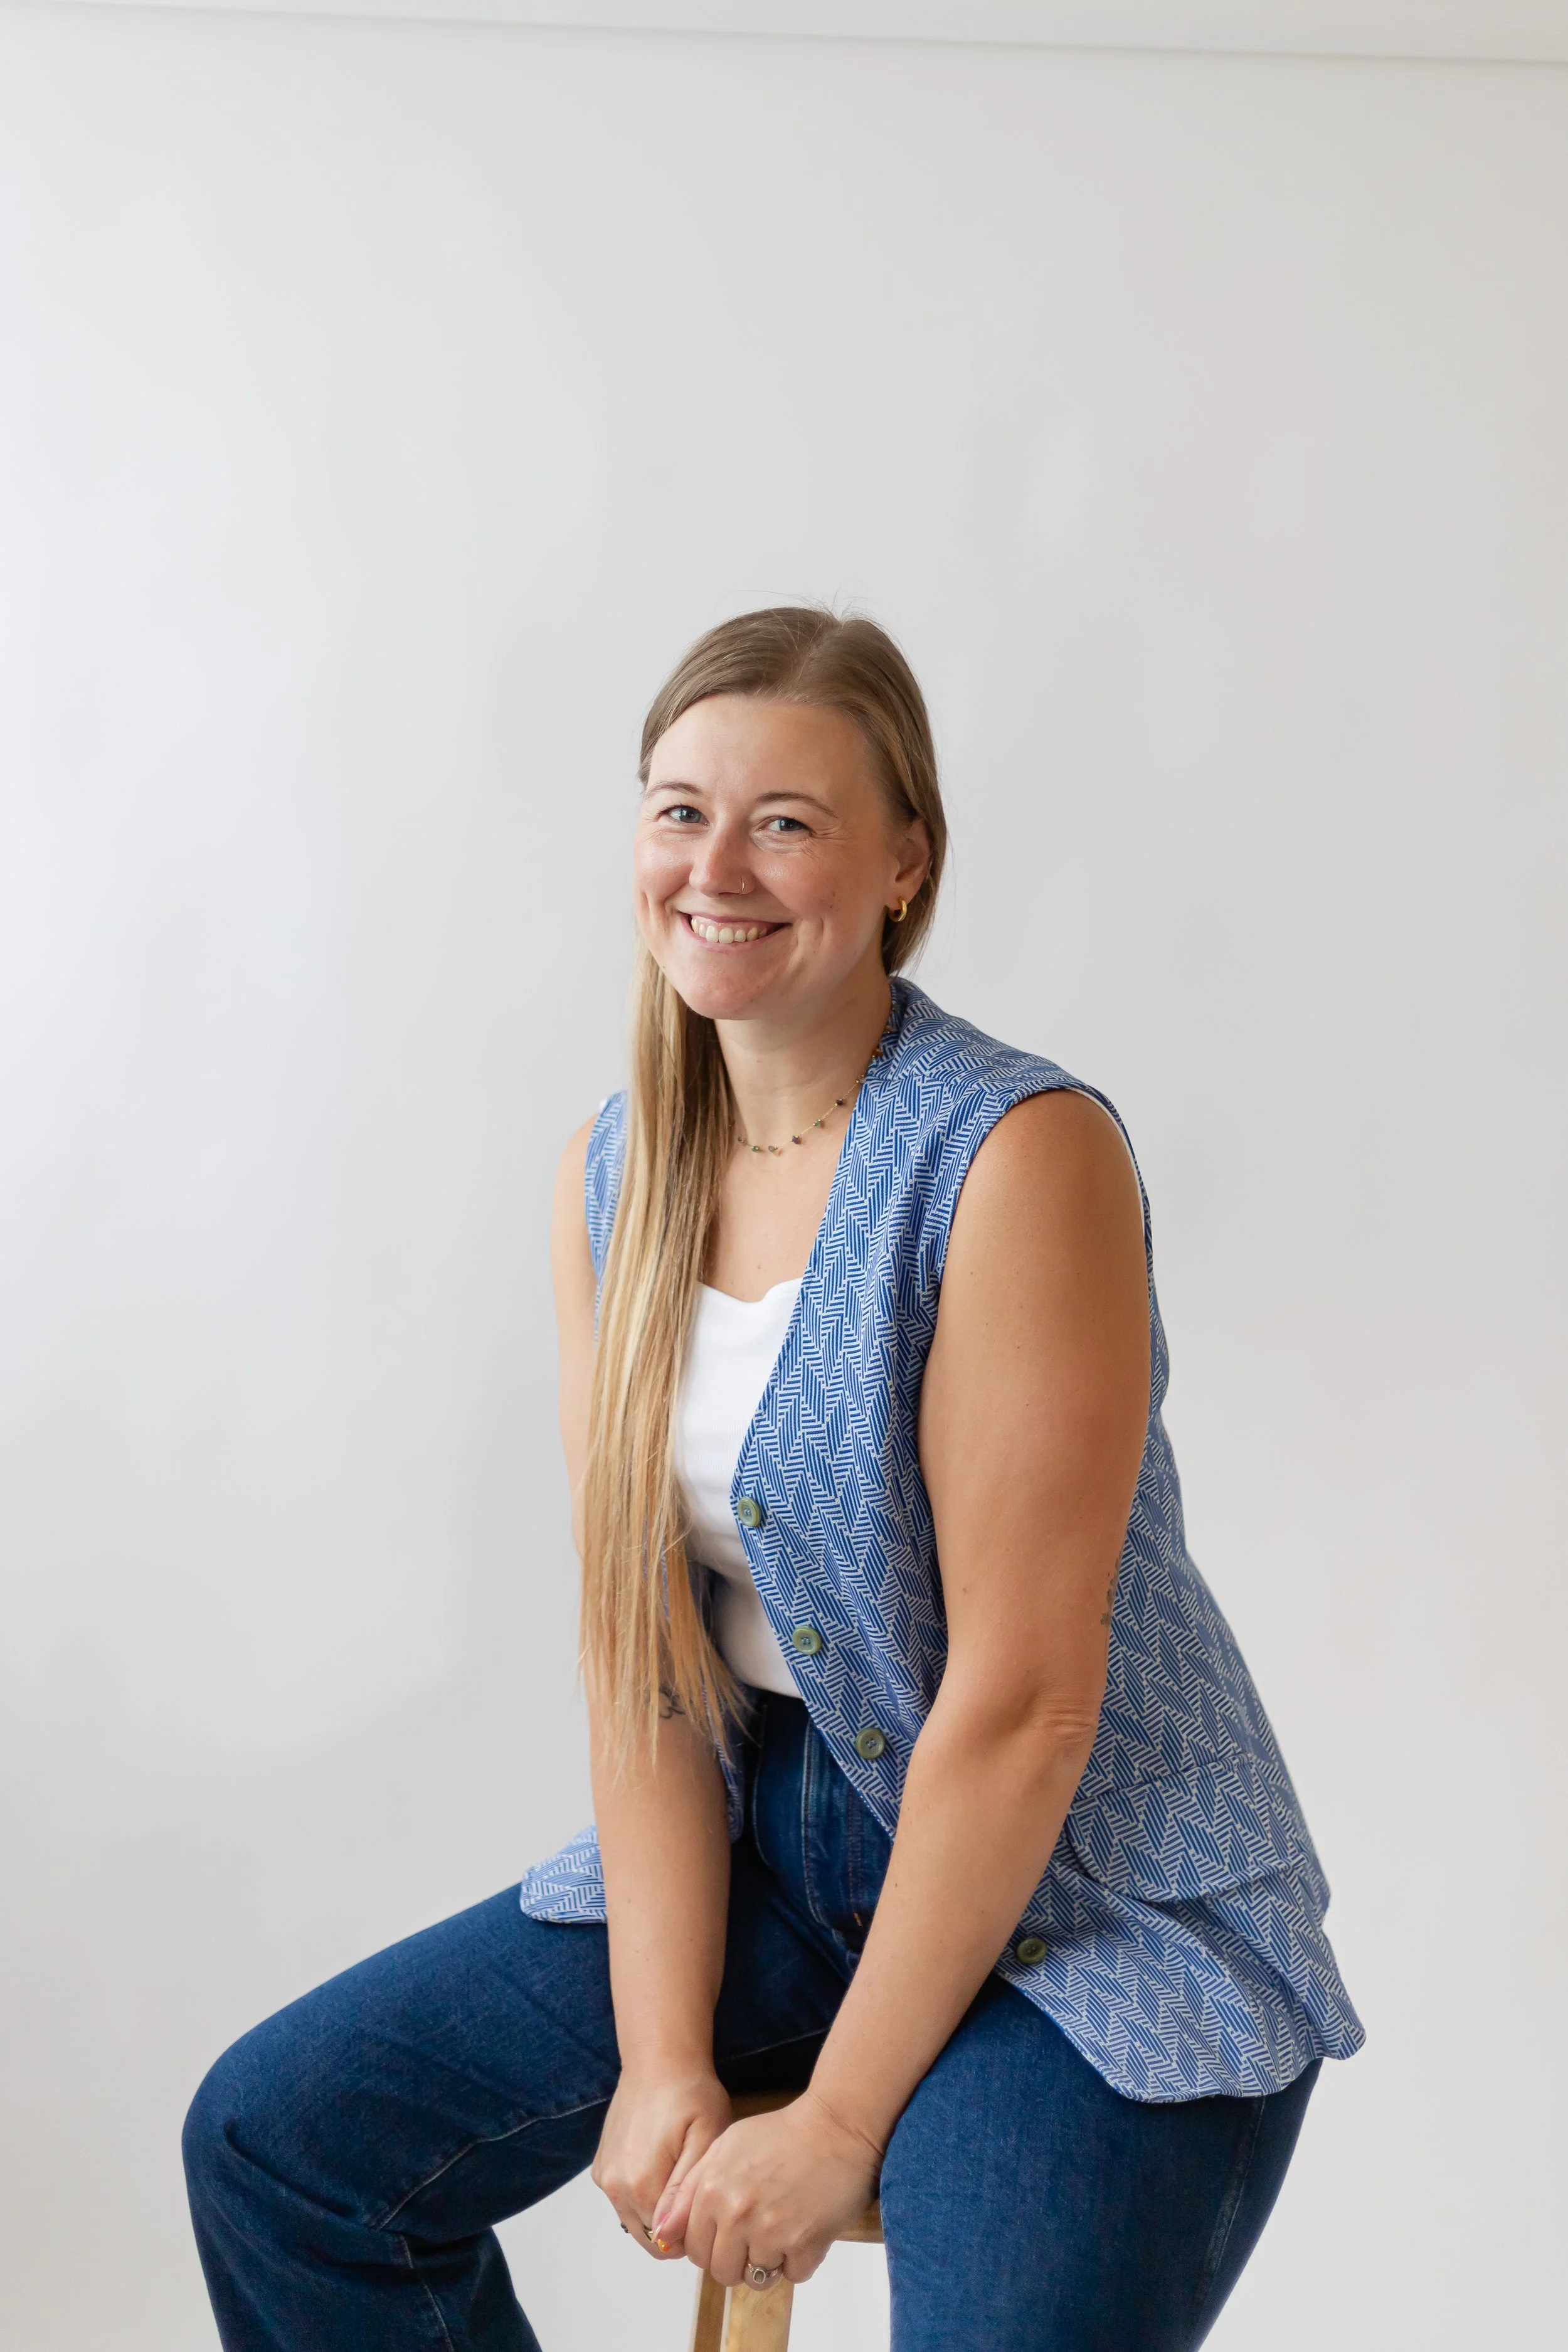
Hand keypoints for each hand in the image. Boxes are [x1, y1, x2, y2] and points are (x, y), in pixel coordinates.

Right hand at [592, 2066, 731, 2257]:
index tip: (705, 2207)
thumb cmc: (691, 2095)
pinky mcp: (600, 2166)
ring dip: (656, 2210)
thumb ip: (684, 2192)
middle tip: (696, 2191)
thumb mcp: (705, 2140)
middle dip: (673, 2227)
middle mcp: (615, 2186)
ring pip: (634, 2219)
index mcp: (641, 2184)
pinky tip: (660, 2164)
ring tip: (679, 2174)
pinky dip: (640, 2194)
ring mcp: (605, 2176)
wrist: (659, 2060)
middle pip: (647, 2236)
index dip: (690, 2233)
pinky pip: (622, 2199)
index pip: (665, 2243)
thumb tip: (666, 2236)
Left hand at [651, 2088, 881, 2285]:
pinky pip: (792, 2275)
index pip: (694, 2248)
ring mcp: (771, 2232)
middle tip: (756, 2232)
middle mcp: (737, 2215)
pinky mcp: (805, 2244)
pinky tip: (803, 2229)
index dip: (710, 2243)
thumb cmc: (781, 2134)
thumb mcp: (724, 2148)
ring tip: (780, 2230)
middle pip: (721, 2271)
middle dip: (736, 2258)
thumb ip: (688, 2190)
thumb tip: (662, 2233)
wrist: (835, 2126)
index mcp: (712, 2191)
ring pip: (755, 2278)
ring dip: (766, 2261)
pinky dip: (798, 2260)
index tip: (727, 2232)